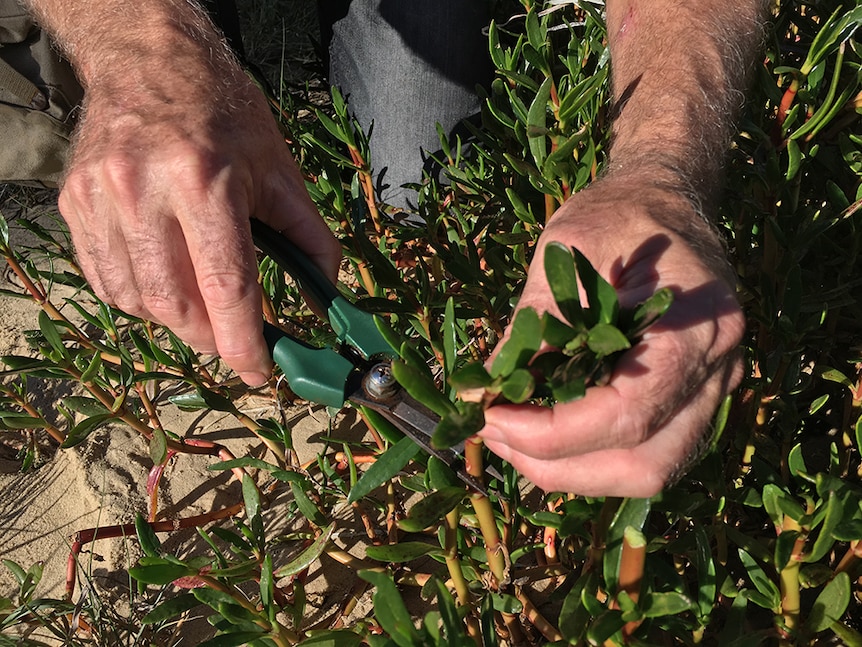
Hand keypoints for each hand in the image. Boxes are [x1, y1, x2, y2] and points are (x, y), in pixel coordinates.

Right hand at [58, 52, 339, 385]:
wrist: (147, 59)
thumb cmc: (222, 112)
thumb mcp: (278, 166)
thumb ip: (308, 235)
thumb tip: (328, 294)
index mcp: (205, 180)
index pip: (227, 285)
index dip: (245, 341)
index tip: (261, 372)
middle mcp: (144, 191)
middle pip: (177, 304)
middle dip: (212, 339)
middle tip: (235, 344)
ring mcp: (101, 199)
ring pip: (137, 300)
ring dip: (177, 322)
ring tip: (203, 311)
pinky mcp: (75, 204)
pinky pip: (105, 281)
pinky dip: (140, 300)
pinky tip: (166, 286)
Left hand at [480, 176, 745, 496]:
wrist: (668, 198)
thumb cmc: (620, 213)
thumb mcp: (568, 251)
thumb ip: (532, 327)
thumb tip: (484, 393)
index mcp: (698, 325)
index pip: (628, 415)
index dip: (552, 434)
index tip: (490, 418)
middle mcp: (718, 370)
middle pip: (647, 465)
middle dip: (559, 465)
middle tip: (495, 436)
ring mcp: (711, 390)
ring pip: (649, 470)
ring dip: (573, 470)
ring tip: (513, 439)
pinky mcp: (691, 399)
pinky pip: (647, 451)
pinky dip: (591, 456)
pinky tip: (545, 435)